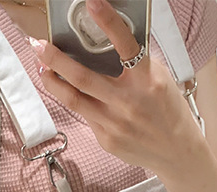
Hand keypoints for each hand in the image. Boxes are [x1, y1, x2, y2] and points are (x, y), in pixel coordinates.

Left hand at [32, 0, 202, 173]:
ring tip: (42, 67)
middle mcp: (128, 102)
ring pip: (74, 99)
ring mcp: (115, 123)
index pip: (125, 44)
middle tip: (39, 45)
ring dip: (53, 81)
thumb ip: (134, 62)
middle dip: (55, 58)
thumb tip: (106, 42)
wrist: (177, 151)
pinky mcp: (107, 139)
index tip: (92, 3)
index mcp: (147, 80)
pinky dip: (74, 100)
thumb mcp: (159, 78)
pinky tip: (67, 92)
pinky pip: (85, 115)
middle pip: (83, 77)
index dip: (108, 21)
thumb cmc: (168, 111)